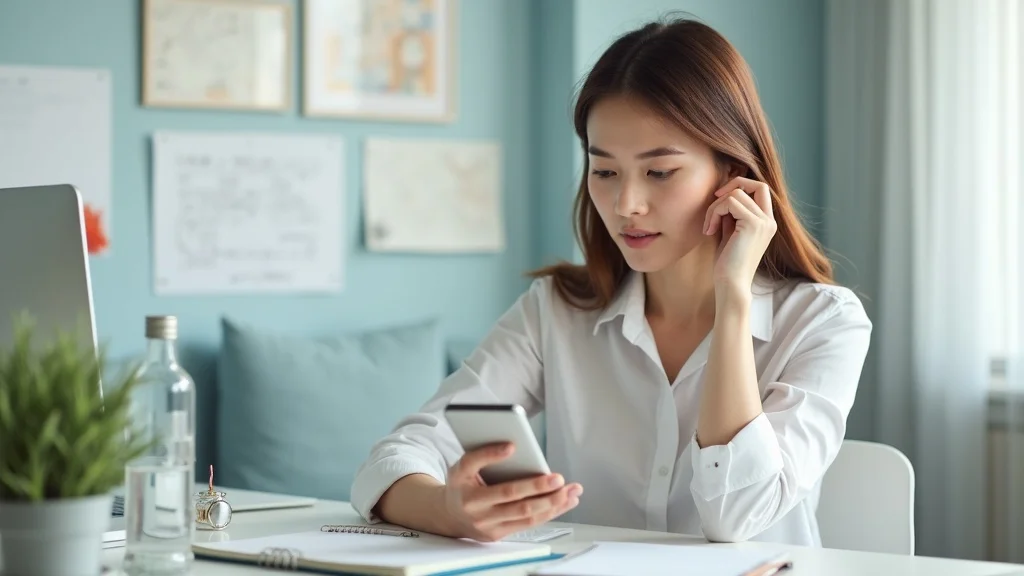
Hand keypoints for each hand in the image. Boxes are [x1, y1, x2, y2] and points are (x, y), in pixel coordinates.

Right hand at [440, 442, 581, 541]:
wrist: (448, 515)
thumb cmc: (459, 486)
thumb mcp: (461, 467)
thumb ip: (481, 455)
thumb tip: (511, 447)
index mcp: (471, 497)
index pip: (496, 484)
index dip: (509, 470)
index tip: (516, 448)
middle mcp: (482, 515)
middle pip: (518, 504)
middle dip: (542, 491)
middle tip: (559, 479)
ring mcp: (492, 528)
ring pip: (528, 516)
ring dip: (554, 504)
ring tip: (571, 492)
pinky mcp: (501, 535)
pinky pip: (529, 523)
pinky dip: (549, 512)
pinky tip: (563, 502)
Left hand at [702, 176, 777, 293]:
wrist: (731, 285)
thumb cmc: (727, 264)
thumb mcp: (730, 232)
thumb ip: (731, 214)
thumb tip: (722, 194)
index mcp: (767, 222)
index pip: (761, 189)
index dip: (740, 186)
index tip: (719, 199)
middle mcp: (770, 221)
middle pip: (756, 184)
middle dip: (731, 186)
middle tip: (714, 203)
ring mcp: (764, 222)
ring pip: (737, 193)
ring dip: (715, 206)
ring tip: (709, 226)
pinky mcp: (753, 225)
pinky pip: (730, 202)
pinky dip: (714, 212)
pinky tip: (709, 231)